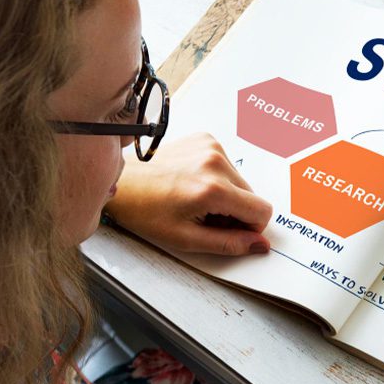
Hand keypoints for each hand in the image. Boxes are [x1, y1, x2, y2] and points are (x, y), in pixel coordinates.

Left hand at [105, 133, 272, 255]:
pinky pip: (228, 165)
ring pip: (241, 181)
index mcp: (213, 189)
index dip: (250, 227)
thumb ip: (229, 244)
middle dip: (235, 211)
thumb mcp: (186, 238)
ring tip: (196, 198)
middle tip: (205, 216)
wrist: (122, 182)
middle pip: (252, 195)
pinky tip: (194, 182)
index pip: (262, 211)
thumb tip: (259, 244)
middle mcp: (216, 162)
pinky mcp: (206, 139)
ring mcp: (211, 147)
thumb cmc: (145, 210)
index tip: (230, 230)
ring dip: (226, 194)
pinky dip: (216, 177)